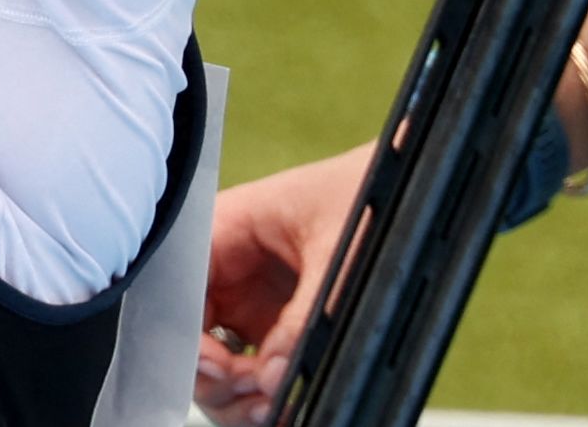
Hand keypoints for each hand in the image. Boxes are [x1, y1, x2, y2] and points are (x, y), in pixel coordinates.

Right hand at [196, 142, 372, 426]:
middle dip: (216, 377)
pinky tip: (283, 404)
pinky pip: (256, 371)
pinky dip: (264, 395)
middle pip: (192, 340)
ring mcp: (252, 301)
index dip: (190, 338)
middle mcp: (230, 269)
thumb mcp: (336, 250)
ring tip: (272, 404)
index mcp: (226, 229)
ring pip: (220, 366)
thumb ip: (303, 315)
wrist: (409, 183)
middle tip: (255, 390)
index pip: (178, 293)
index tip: (222, 367)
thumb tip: (274, 378)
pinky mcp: (277, 325)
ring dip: (238, 396)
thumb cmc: (364, 185)